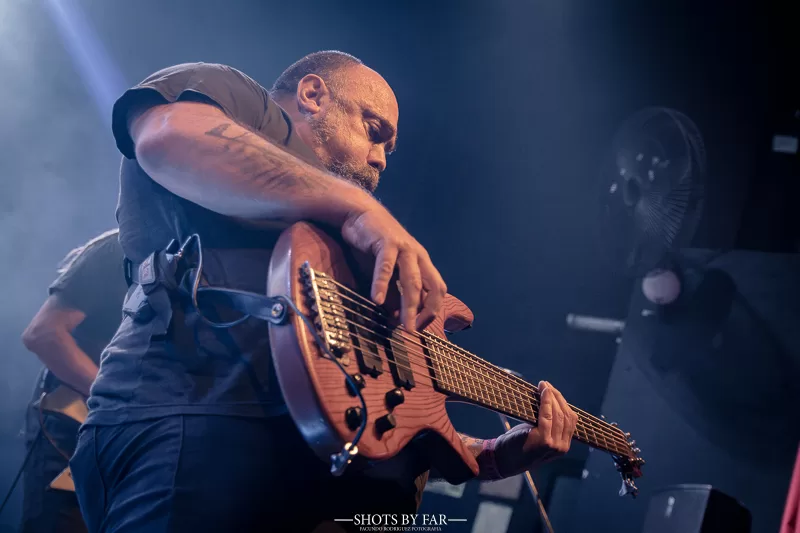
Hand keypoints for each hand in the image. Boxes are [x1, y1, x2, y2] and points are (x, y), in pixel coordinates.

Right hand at [341, 208, 446, 330]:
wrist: (361, 215)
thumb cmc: (375, 246)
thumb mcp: (390, 272)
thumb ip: (396, 292)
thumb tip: (398, 318)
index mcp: (423, 263)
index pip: (437, 291)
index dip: (432, 311)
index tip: (419, 327)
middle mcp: (419, 256)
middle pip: (431, 288)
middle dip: (425, 313)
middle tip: (413, 332)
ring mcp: (404, 248)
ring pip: (412, 281)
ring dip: (409, 305)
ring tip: (403, 324)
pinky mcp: (387, 243)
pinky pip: (386, 267)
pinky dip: (382, 285)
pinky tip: (377, 300)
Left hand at [491, 381, 577, 476]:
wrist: (503, 460)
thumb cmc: (519, 445)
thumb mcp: (539, 436)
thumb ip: (550, 425)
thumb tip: (552, 400)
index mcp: (564, 446)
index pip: (571, 420)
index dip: (563, 402)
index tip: (553, 391)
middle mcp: (562, 447)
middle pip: (566, 415)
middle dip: (557, 397)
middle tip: (546, 385)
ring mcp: (554, 445)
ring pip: (558, 414)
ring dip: (551, 397)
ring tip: (543, 385)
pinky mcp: (543, 441)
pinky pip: (547, 416)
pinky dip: (546, 402)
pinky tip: (542, 392)